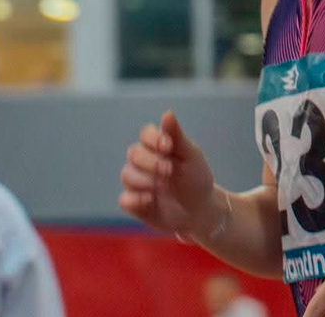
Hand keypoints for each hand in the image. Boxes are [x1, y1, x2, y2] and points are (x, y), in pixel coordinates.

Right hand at [118, 111, 216, 236]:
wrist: (200, 210)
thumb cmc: (195, 178)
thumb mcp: (190, 156)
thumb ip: (176, 136)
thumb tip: (167, 113)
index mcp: (158, 146)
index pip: (145, 134)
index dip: (153, 139)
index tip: (168, 147)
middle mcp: (144, 162)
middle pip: (134, 153)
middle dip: (151, 162)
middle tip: (169, 170)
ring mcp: (137, 182)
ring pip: (127, 175)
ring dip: (146, 180)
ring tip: (164, 186)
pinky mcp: (134, 203)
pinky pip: (124, 199)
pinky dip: (136, 199)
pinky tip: (151, 200)